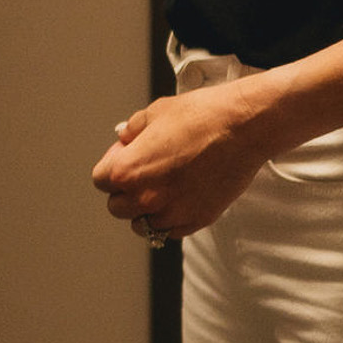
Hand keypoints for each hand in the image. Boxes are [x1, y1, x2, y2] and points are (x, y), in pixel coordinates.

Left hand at [90, 80, 275, 241]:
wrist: (241, 127)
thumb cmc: (201, 115)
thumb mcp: (156, 112)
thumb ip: (133, 130)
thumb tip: (124, 137)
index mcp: (129, 170)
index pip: (101, 181)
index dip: (112, 164)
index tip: (125, 156)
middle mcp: (147, 198)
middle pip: (118, 208)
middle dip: (125, 191)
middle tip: (142, 172)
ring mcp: (173, 213)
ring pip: (143, 224)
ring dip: (146, 210)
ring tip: (161, 187)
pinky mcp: (197, 220)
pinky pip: (171, 230)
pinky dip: (170, 218)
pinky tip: (179, 196)